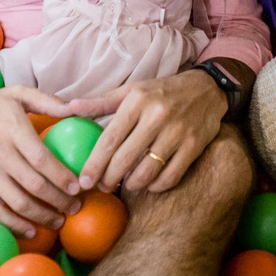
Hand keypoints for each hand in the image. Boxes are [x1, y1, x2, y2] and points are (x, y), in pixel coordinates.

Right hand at [0, 85, 80, 238]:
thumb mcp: (17, 93)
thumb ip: (48, 101)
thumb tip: (76, 109)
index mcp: (12, 129)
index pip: (41, 158)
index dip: (61, 176)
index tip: (77, 187)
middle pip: (33, 185)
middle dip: (59, 200)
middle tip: (75, 207)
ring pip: (17, 202)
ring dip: (42, 216)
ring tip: (59, 220)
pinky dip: (14, 226)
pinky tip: (31, 230)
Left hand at [67, 68, 225, 193]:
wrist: (206, 89)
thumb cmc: (161, 91)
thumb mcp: (131, 90)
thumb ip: (101, 102)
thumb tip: (69, 108)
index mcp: (137, 101)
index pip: (109, 139)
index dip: (94, 164)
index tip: (84, 181)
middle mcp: (157, 116)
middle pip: (125, 159)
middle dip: (109, 179)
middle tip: (102, 186)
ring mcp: (177, 132)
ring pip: (147, 172)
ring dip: (131, 185)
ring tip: (125, 184)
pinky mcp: (194, 145)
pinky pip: (170, 177)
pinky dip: (155, 186)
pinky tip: (148, 183)